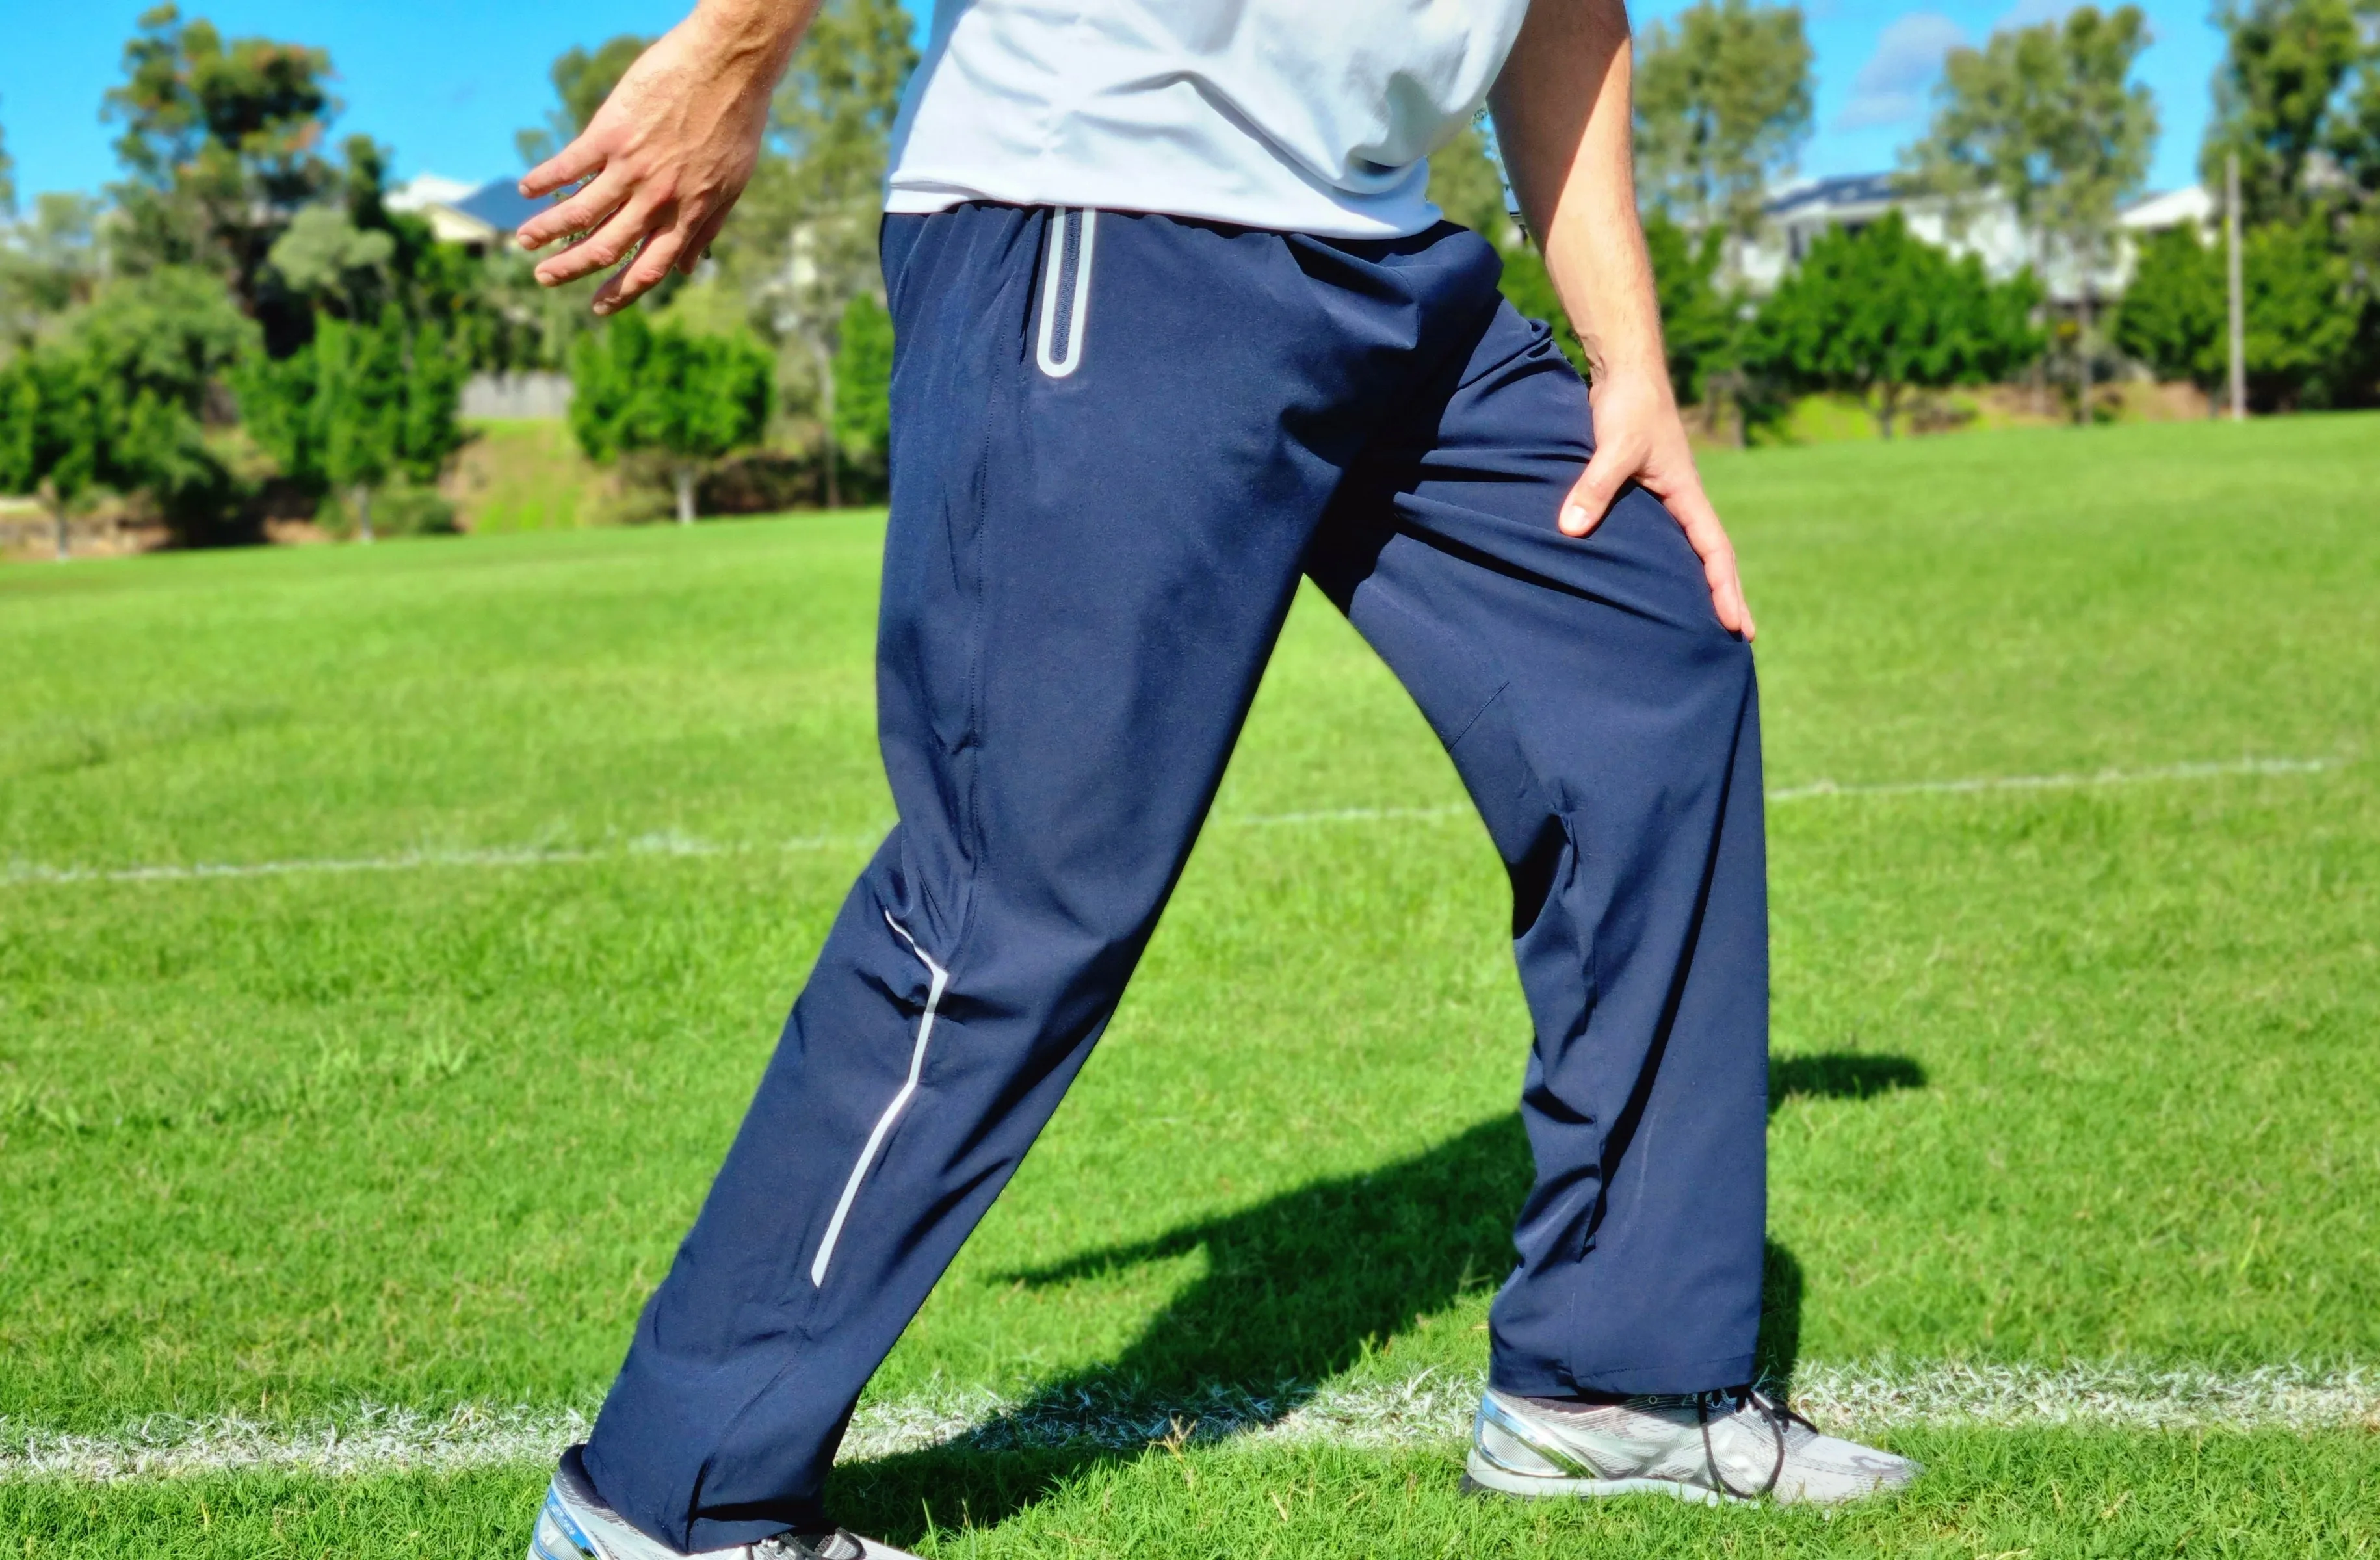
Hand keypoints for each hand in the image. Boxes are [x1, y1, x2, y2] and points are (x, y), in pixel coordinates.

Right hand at [514, 4, 794, 313]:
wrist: (729, 66)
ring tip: (525, 241)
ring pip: (579, 213)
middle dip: (571, 268)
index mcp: (686, 215)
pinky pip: (568, 166)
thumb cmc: (735, 124)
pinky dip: (544, 180)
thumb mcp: (732, 185)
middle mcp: (656, 200)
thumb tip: (689, 271)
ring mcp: (632, 168)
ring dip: (547, 230)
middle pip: (605, 248)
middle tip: (544, 278)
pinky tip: (527, 188)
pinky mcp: (610, 134)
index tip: (598, 307)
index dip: (621, 293)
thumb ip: (705, 229)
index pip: (649, 268)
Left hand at [1559, 369, 1754, 639]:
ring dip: (1701, 580)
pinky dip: (1671, 561)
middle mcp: (1684, 499)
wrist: (1624, 371)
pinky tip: (1659, 581)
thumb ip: (1594, 487)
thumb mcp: (1612, 447)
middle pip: (1713, 556)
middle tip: (1738, 636)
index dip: (1725, 589)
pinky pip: (1665, 535)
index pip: (1716, 551)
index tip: (1735, 626)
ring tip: (1704, 619)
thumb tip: (1569, 530)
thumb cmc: (1627, 404)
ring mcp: (1667, 496)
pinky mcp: (1646, 490)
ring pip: (1690, 546)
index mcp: (1688, 494)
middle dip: (1727, 594)